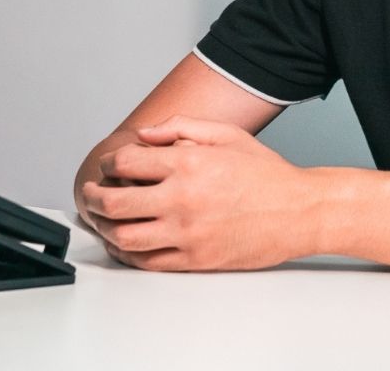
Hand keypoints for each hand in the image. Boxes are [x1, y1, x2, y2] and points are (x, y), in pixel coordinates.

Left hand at [80, 116, 317, 271]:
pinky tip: (126, 243)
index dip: (108, 163)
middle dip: (92, 197)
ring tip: (103, 220)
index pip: (124, 163)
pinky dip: (128, 253)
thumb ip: (180, 128)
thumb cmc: (266, 174)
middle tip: (90, 194)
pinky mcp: (195, 259)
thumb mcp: (226, 135)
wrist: (299, 211)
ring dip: (105, 227)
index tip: (108, 166)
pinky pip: (147, 262)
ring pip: (124, 237)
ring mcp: (187, 233)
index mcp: (188, 164)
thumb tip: (144, 135)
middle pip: (113, 203)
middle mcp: (182, 199)